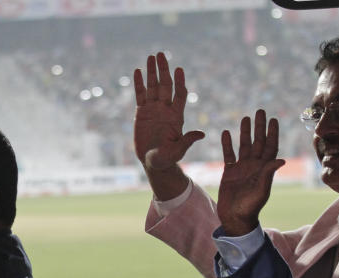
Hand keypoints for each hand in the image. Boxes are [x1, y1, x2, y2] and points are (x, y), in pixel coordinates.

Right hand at [133, 52, 204, 199]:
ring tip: (151, 56)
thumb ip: (187, 141)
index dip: (179, 82)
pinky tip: (137, 71)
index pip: (179, 94)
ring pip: (153, 87)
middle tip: (161, 54)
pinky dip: (139, 83)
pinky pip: (140, 95)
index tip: (178, 70)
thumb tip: (201, 134)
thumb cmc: (167, 159)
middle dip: (164, 70)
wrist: (153, 162)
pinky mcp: (142, 113)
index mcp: (176, 116)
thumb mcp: (178, 151)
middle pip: (165, 85)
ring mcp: (153, 109)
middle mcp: (166, 109)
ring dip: (152, 72)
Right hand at [215, 110, 285, 236]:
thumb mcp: (261, 190)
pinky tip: (226, 133)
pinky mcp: (230, 172)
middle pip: (258, 142)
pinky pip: (229, 155)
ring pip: (244, 145)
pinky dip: (227, 144)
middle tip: (260, 111)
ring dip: (245, 132)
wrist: (234, 217)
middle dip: (260, 127)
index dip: (272, 133)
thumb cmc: (250, 206)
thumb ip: (268, 173)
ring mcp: (242, 168)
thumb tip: (281, 159)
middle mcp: (254, 166)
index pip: (270, 146)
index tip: (273, 119)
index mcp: (264, 169)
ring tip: (245, 118)